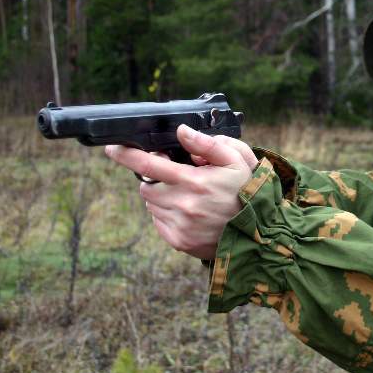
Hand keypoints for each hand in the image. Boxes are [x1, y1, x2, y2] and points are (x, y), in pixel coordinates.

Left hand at [105, 124, 258, 259]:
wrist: (259, 233)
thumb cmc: (247, 191)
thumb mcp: (237, 160)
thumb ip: (207, 144)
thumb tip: (181, 131)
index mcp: (194, 181)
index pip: (149, 165)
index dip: (127, 155)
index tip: (113, 149)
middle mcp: (183, 205)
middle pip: (146, 186)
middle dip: (154, 178)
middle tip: (177, 176)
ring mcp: (180, 225)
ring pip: (152, 204)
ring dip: (162, 196)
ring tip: (189, 196)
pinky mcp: (179, 241)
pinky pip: (159, 222)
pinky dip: (167, 214)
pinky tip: (189, 212)